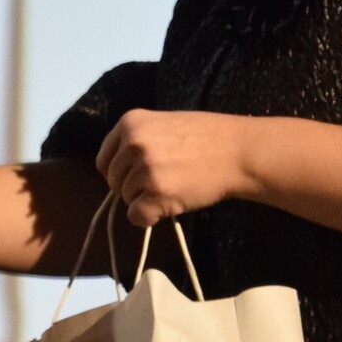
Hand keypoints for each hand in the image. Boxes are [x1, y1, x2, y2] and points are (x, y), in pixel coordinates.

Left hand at [95, 110, 253, 228]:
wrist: (238, 151)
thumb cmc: (207, 137)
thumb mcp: (164, 124)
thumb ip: (139, 140)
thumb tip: (120, 168)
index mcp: (130, 123)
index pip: (103, 159)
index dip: (117, 173)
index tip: (134, 179)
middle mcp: (132, 143)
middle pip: (113, 181)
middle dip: (132, 189)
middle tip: (160, 186)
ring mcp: (143, 168)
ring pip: (126, 200)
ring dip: (145, 201)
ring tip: (173, 189)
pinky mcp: (156, 193)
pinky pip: (137, 216)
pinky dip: (150, 218)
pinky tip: (170, 205)